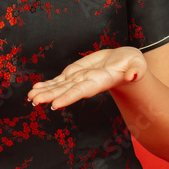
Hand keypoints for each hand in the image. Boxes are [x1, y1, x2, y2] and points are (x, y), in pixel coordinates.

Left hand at [27, 46, 147, 109]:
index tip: (55, 105)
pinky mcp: (75, 74)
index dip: (69, 97)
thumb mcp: (138, 65)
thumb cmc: (133, 65)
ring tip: (30, 97)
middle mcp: (87, 83)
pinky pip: (59, 81)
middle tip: (34, 101)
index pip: (82, 90)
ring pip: (59, 87)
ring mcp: (79, 79)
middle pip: (66, 91)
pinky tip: (35, 89)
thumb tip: (134, 75)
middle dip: (50, 96)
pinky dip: (47, 85)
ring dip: (45, 92)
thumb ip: (136, 71)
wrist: (124, 64)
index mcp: (100, 81)